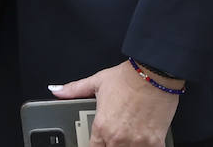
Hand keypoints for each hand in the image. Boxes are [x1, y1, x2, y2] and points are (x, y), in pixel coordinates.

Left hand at [48, 61, 179, 146]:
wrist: (153, 73)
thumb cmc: (127, 77)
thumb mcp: (97, 82)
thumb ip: (75, 90)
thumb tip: (57, 90)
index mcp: (102, 126)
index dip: (94, 146)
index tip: (97, 142)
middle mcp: (118, 138)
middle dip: (111, 145)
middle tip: (115, 136)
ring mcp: (137, 142)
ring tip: (128, 137)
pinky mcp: (155, 142)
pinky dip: (144, 146)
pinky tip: (143, 139)